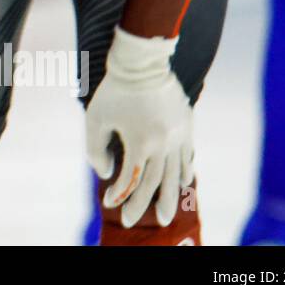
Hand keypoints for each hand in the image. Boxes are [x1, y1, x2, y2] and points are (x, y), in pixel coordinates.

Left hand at [85, 27, 192, 227]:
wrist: (142, 63)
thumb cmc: (113, 90)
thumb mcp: (95, 119)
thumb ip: (95, 150)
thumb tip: (106, 173)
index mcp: (140, 143)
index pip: (131, 180)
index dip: (120, 194)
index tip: (110, 202)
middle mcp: (163, 144)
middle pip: (155, 183)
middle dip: (144, 205)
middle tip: (136, 222)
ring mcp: (179, 135)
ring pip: (176, 174)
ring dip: (170, 196)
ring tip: (165, 216)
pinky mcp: (187, 125)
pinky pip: (188, 155)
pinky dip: (185, 171)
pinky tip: (183, 183)